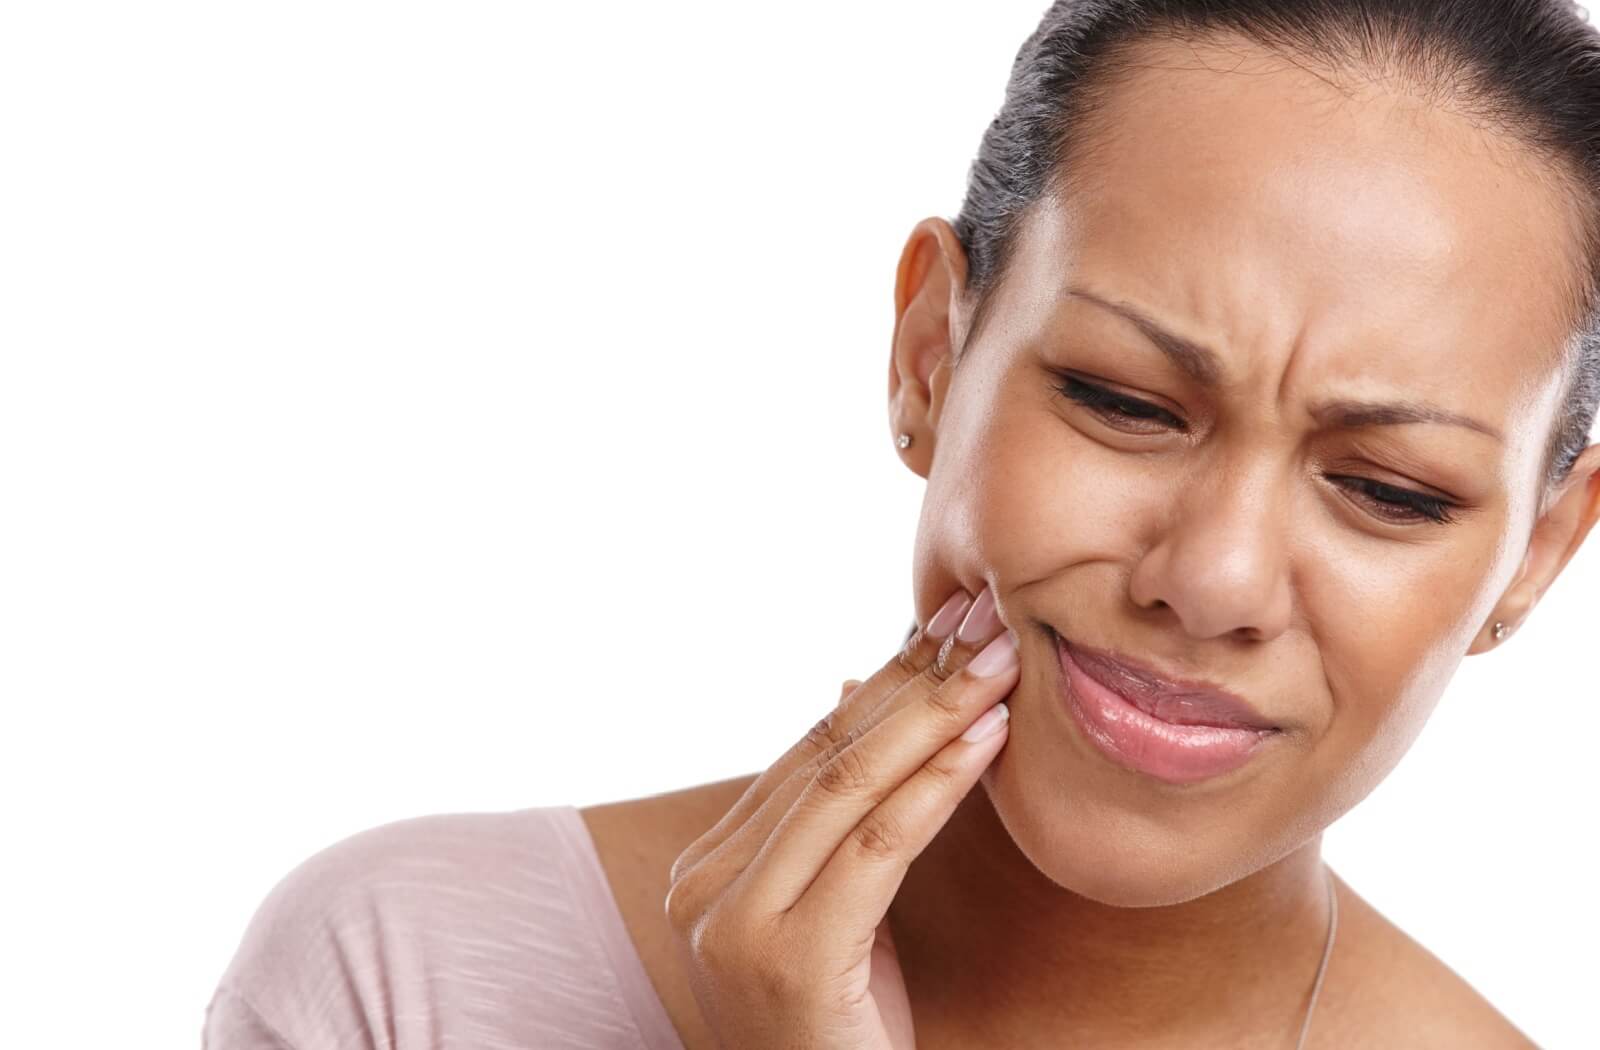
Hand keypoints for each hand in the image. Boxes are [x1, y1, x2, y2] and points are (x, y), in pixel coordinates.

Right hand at [664, 585, 1018, 1049]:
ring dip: (933, 714)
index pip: (807, 752)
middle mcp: (704, 886)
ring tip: (998, 661)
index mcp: (709, 869)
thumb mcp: (834, 911)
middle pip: (825, 755)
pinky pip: (876, 847)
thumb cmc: (838, 1033)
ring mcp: (734, 921)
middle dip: (912, 678)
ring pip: (847, 787)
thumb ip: (835, 810)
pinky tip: (986, 739)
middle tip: (981, 618)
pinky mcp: (784, 954)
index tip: (945, 625)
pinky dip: (936, 785)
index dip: (883, 681)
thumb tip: (852, 677)